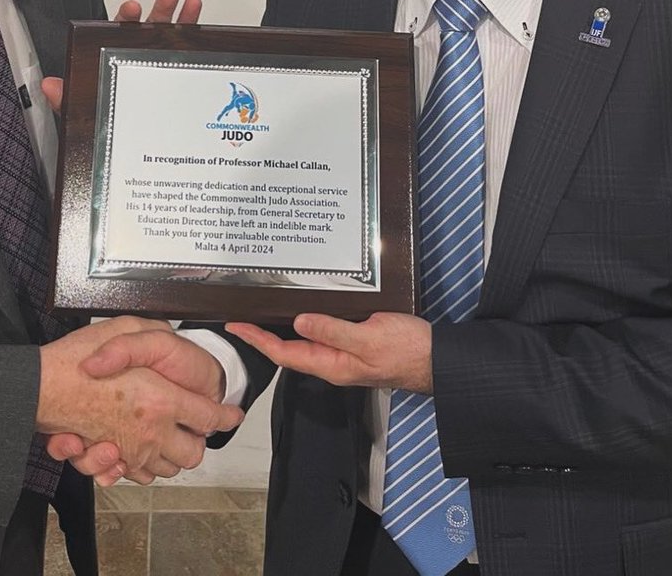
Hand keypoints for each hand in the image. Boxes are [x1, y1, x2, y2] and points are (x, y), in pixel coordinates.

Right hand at [38, 318, 240, 482]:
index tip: (231, 415)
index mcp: (161, 399)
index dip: (225, 416)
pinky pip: (139, 476)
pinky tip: (138, 447)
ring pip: (167, 467)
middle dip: (198, 441)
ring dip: (170, 454)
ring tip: (165, 434)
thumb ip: (155, 335)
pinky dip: (143, 467)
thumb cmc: (80, 355)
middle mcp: (150, 431)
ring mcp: (131, 450)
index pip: (209, 417)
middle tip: (193, 425)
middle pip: (193, 452)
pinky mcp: (111, 460)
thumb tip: (173, 339)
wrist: (42, 385)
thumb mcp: (126, 328)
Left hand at [40, 0, 200, 115]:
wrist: (126, 153)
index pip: (121, 33)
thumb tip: (51, 86)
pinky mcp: (177, 81)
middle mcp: (139, 59)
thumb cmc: (105, 127)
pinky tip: (206, 34)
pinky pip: (189, 58)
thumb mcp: (83, 113)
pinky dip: (198, 43)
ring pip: (173, 38)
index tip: (131, 8)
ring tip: (190, 3)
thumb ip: (67, 99)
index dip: (126, 19)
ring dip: (183, 18)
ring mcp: (159, 67)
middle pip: (151, 28)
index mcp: (116, 60)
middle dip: (160, 10)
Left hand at [226, 312, 432, 393]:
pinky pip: (321, 333)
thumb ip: (334, 331)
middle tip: (240, 314)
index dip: (257, 340)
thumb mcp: (369, 337)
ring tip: (261, 309)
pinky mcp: (353, 343)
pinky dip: (304, 320)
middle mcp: (332, 361)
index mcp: (332, 364)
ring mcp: (343, 354)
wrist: (436, 357)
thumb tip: (299, 322)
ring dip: (281, 327)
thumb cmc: (406, 349)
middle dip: (262, 334)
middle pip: (288, 349)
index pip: (284, 353)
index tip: (236, 326)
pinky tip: (300, 307)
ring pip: (304, 340)